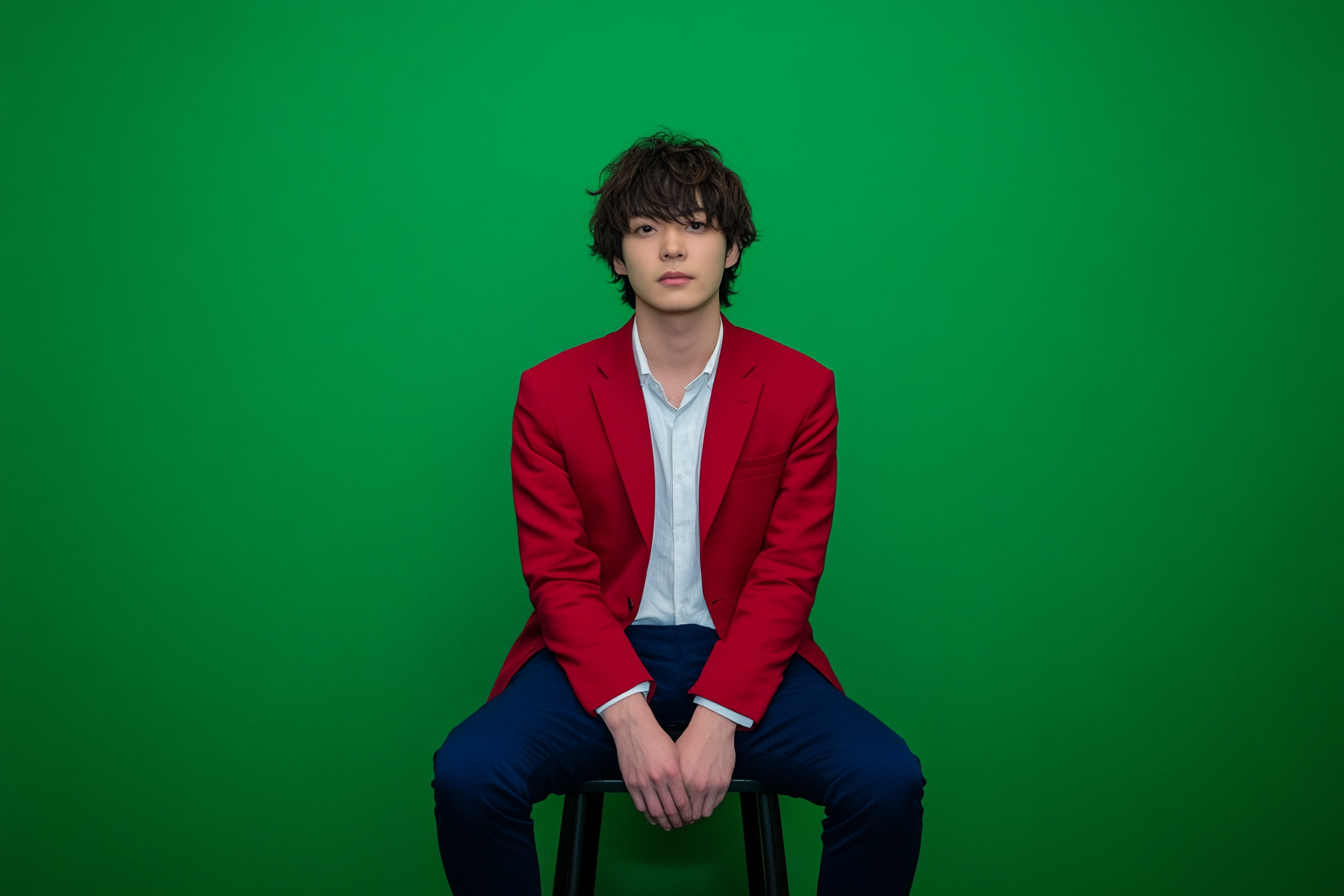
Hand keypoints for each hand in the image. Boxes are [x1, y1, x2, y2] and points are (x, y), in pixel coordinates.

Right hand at [601, 694, 691, 829]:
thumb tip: (684, 793)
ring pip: (654, 811)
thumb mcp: (675, 754)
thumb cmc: (656, 738)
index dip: (687, 814)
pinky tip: (653, 818)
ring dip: (662, 821)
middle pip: (669, 810)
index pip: (682, 802)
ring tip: (668, 826)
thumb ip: (679, 775)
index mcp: (671, 772)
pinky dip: (647, 814)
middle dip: (676, 820)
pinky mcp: (631, 783)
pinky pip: (640, 805)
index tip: (690, 818)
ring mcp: (642, 783)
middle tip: (681, 825)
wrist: (633, 729)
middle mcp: (657, 780)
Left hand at [675, 705, 736, 820]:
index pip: (678, 809)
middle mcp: (697, 787)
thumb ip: (672, 780)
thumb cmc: (692, 741)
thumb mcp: (674, 760)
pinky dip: (711, 805)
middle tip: (686, 816)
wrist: (712, 729)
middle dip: (688, 817)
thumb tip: (668, 796)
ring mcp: (712, 786)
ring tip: (696, 809)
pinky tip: (706, 800)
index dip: (676, 814)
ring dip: (700, 813)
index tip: (676, 815)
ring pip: (705, 813)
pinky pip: (717, 804)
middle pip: (692, 815)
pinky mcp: (724, 784)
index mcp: (682, 781)